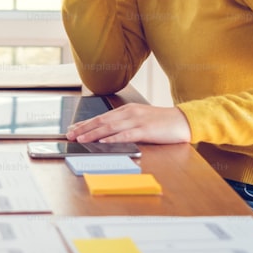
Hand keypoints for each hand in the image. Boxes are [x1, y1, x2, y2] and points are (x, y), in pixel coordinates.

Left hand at [66, 104, 191, 144]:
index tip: (73, 129)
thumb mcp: (140, 119)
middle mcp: (129, 113)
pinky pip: (126, 135)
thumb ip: (125, 124)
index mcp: (126, 110)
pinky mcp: (145, 130)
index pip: (101, 117)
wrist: (183, 120)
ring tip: (80, 139)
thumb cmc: (161, 122)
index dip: (85, 123)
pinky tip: (103, 142)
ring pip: (110, 127)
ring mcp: (136, 121)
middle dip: (84, 128)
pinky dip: (113, 139)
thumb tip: (107, 134)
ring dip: (93, 134)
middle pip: (101, 121)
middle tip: (70, 135)